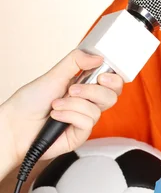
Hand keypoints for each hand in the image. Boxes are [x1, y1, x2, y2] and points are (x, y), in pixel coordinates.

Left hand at [0, 50, 123, 166]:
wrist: (15, 124)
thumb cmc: (30, 101)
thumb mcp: (54, 75)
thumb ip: (76, 62)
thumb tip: (98, 57)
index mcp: (85, 87)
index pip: (112, 84)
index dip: (114, 80)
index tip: (102, 76)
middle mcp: (88, 104)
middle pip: (112, 97)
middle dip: (93, 91)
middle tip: (73, 89)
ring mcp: (85, 120)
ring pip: (97, 110)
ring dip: (72, 104)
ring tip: (55, 104)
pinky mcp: (81, 134)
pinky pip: (87, 122)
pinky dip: (68, 116)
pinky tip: (55, 116)